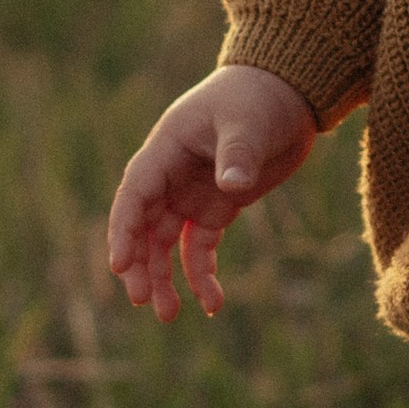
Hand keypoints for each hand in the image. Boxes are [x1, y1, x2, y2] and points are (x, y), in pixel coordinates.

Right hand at [106, 64, 317, 323]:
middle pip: (145, 226)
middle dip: (141, 264)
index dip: (123, 229)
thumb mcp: (248, 121)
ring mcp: (193, 194)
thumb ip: (238, 152)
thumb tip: (232, 185)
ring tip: (169, 315)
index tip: (119, 264)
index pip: (136, 193)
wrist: (289, 92)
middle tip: (143, 300)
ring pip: (168, 244)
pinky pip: (201, 247)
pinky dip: (202, 274)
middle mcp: (172, 175)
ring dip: (165, 278)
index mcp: (167, 148)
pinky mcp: (219, 207)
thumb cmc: (259, 96)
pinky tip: (212, 304)